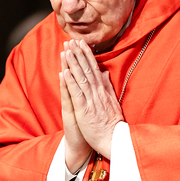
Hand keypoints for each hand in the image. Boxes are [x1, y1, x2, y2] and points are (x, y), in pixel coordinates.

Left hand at [60, 40, 123, 158]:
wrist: (114, 141)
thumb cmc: (112, 124)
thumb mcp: (112, 102)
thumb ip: (107, 87)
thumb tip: (104, 72)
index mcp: (103, 91)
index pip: (94, 68)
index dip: (87, 55)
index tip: (81, 43)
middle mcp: (97, 92)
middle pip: (87, 69)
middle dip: (79, 54)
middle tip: (72, 40)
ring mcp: (91, 100)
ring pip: (81, 78)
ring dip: (73, 63)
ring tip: (67, 50)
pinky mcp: (84, 110)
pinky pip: (76, 93)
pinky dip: (71, 82)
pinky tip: (65, 71)